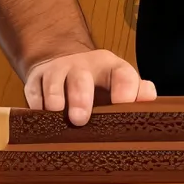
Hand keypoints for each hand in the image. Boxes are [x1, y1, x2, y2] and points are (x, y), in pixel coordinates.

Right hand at [23, 48, 156, 125]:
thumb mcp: (120, 83)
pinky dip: (37, 105)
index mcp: (111, 68)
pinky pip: (34, 92)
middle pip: (82, 78)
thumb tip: (149, 100)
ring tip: (58, 114)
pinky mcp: (37, 81)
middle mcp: (84, 66)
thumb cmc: (99, 83)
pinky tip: (41, 116)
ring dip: (56, 100)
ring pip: (55, 82)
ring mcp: (58, 72)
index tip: (124, 106)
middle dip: (80, 98)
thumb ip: (137, 91)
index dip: (126, 90)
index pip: (123, 74)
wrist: (64, 63)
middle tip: (80, 120)